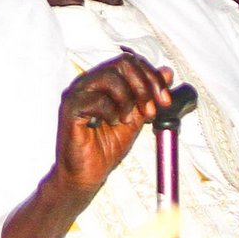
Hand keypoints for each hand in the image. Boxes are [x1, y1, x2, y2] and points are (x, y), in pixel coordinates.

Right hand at [53, 50, 171, 193]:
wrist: (86, 175)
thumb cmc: (105, 148)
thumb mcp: (135, 118)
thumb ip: (148, 95)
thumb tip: (167, 73)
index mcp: (102, 81)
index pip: (130, 62)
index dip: (152, 77)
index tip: (165, 100)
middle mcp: (88, 82)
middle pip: (122, 64)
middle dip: (144, 86)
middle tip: (151, 110)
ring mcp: (77, 93)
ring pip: (110, 77)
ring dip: (128, 99)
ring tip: (127, 119)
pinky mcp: (70, 109)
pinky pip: (97, 99)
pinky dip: (111, 112)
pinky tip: (111, 123)